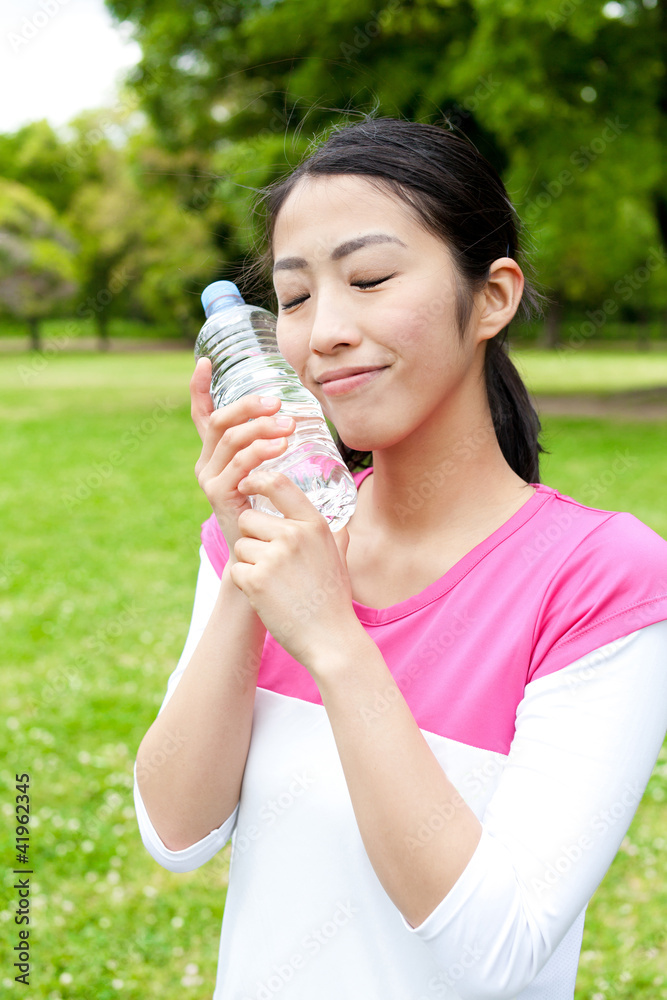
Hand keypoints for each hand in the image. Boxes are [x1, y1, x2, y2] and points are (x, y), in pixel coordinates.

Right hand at [190, 358, 295, 555]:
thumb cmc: (275, 515)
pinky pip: (238, 464)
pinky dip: (260, 452)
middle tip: (278, 402)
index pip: (202, 415)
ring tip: (289, 426)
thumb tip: (300, 419)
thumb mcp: (274, 475)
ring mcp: (210, 479)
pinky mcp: (219, 495)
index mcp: (216, 454)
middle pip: (221, 420)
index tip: (205, 361)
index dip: (199, 387)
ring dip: (261, 427)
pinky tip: (282, 447)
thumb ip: (279, 452)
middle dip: (249, 406)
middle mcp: (206, 463)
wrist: (264, 559)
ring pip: (232, 439)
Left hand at [230, 470, 362, 672]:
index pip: (278, 483)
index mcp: (313, 524)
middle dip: (252, 538)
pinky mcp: (255, 580)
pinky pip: (235, 570)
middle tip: (273, 564)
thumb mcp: (337, 556)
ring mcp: (273, 557)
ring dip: (249, 563)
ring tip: (275, 583)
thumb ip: (333, 533)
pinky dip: (245, 584)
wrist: (330, 639)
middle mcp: (293, 535)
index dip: (255, 479)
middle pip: (248, 519)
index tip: (245, 483)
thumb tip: (340, 518)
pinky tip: (267, 597)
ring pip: (240, 546)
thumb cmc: (332, 598)